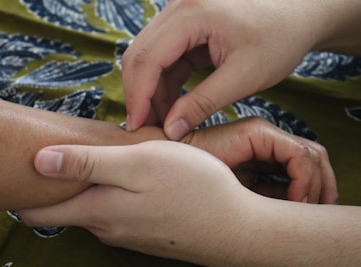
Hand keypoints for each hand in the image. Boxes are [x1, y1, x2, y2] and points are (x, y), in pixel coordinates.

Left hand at [18, 141, 253, 265]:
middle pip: (67, 209)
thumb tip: (38, 161)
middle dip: (62, 184)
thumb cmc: (192, 187)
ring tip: (109, 160)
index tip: (30, 164)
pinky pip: (119, 214)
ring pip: (95, 210)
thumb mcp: (139, 162)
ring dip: (94, 188)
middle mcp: (107, 228)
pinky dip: (117, 197)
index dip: (29, 188)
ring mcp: (128, 234)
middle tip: (74, 152)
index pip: (39, 212)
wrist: (237, 227)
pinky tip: (137, 181)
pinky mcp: (147, 234)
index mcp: (98, 210)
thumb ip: (87, 163)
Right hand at [122, 0, 325, 139]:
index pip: (148, 58)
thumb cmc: (281, 38)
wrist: (301, 13)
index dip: (138, 96)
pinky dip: (166, 82)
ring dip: (152, 90)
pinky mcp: (189, 25)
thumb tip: (171, 130)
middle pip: (141, 54)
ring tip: (163, 121)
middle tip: (147, 127)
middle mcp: (180, 7)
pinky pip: (167, 56)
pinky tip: (173, 104)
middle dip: (140, 93)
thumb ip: (203, 104)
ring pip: (150, 56)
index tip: (137, 126)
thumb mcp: (244, 76)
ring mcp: (182, 14)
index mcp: (193, 13)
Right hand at [185, 117, 337, 203]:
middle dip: (322, 186)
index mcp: (261, 149)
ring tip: (302, 207)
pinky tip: (292, 198)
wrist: (170, 169)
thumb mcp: (245, 194)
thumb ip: (270, 194)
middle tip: (320, 210)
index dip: (314, 188)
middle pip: (313, 157)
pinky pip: (297, 154)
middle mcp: (265, 137)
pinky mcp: (257, 132)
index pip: (302, 164)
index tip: (310, 213)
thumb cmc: (199, 184)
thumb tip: (299, 205)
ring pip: (311, 154)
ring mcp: (261, 131)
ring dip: (314, 185)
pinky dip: (302, 179)